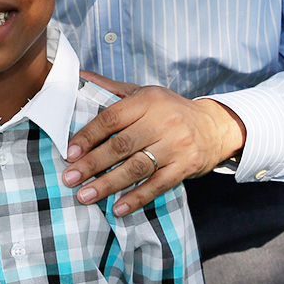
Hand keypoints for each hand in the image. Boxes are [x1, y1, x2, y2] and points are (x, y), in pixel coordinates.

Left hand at [63, 71, 245, 215]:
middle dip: (92, 164)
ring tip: (85, 195)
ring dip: (108, 184)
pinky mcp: (186, 166)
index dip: (88, 136)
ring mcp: (176, 145)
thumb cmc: (169, 109)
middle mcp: (162, 121)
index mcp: (148, 100)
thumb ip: (111, 88)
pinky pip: (158, 185)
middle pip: (121, 145)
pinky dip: (137, 198)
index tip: (70, 153)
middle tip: (69, 178)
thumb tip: (79, 75)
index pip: (111, 118)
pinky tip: (118, 208)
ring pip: (137, 167)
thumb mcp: (143, 92)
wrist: (214, 126)